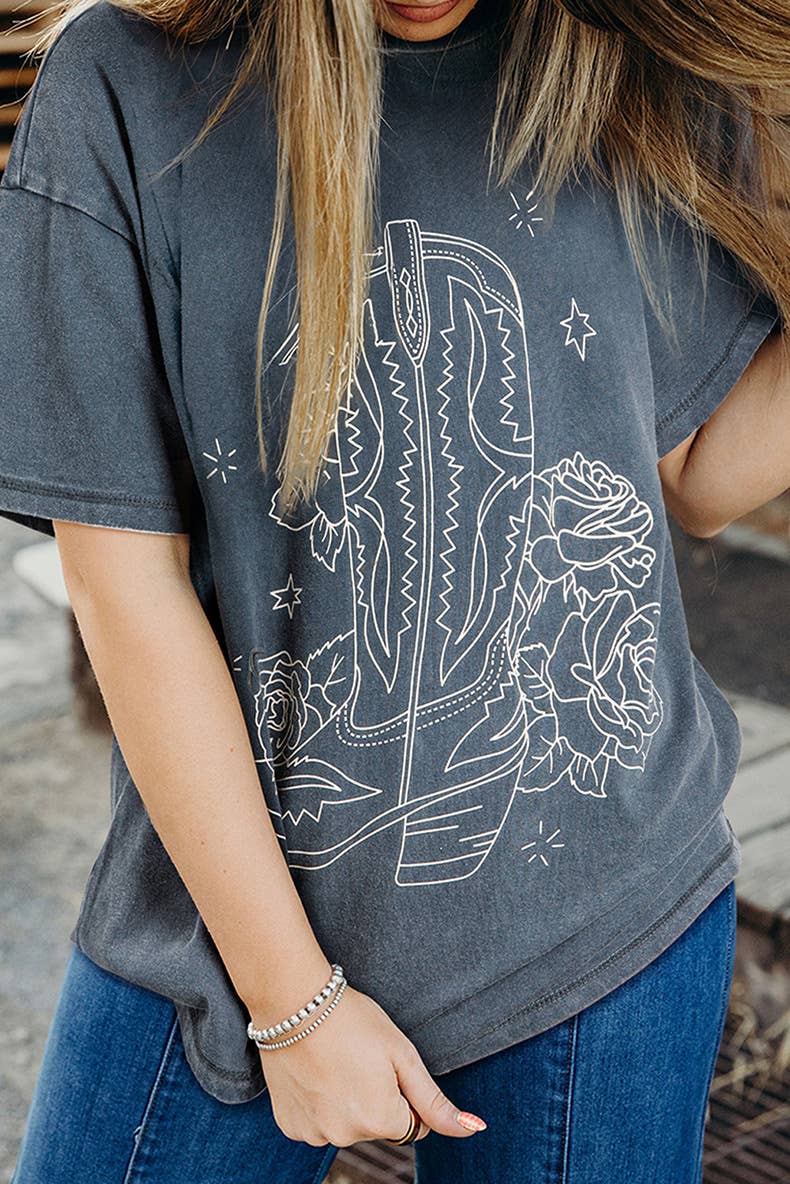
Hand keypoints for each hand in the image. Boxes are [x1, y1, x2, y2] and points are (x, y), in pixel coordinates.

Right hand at [255, 983, 486, 1146]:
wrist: (292, 1002)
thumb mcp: (401, 1054)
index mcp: (380, 1120)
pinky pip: (317, 1123)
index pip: (412, 1125)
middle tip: (357, 1057)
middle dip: (375, 1098)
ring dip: (346, 1102)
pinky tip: (314, 1072)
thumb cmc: (352, 1019)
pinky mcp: (290, 1125)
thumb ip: (434, 1101)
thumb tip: (473, 1130)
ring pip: (347, 1125)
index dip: (402, 1091)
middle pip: (378, 1125)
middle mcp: (345, 1136)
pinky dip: (318, 1104)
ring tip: (333, 1061)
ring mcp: (314, 1134)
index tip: (383, 1063)